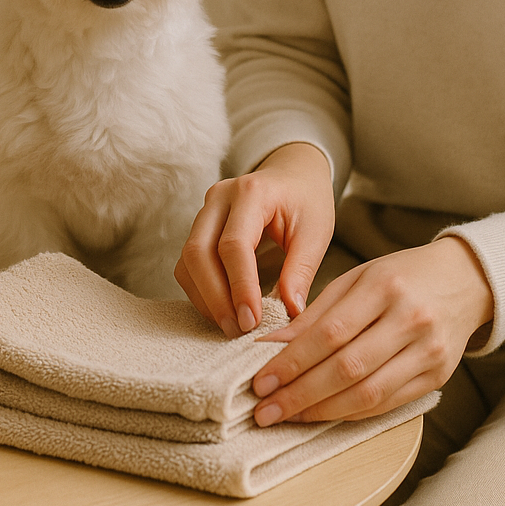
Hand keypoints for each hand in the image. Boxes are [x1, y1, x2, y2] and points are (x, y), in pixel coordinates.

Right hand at [174, 143, 334, 338]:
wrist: (293, 175)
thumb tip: (290, 313)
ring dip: (205, 297)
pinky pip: (188, 263)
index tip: (252, 320)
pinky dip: (201, 291)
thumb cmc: (306, 201)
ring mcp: (204, 210)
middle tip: (238, 330)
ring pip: (187, 259)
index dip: (240, 286)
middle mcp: (219, 197)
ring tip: (232, 327)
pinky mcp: (199, 226)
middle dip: (215, 297)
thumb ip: (301, 270)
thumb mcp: (316, 232)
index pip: (234, 244)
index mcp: (251, 193)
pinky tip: (223, 310)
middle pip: (198, 251)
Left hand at [251, 236, 493, 425]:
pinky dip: (351, 412)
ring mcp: (428, 352)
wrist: (465, 280)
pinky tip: (323, 414)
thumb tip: (272, 346)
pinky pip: (388, 403)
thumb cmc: (400, 275)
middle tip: (265, 408)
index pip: (330, 332)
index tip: (261, 380)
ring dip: (322, 410)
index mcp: (383, 287)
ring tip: (287, 416)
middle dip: (300, 393)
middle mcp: (409, 320)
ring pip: (368, 393)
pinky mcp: (438, 376)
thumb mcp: (356, 278)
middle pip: (347, 368)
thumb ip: (315, 313)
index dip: (292, 361)